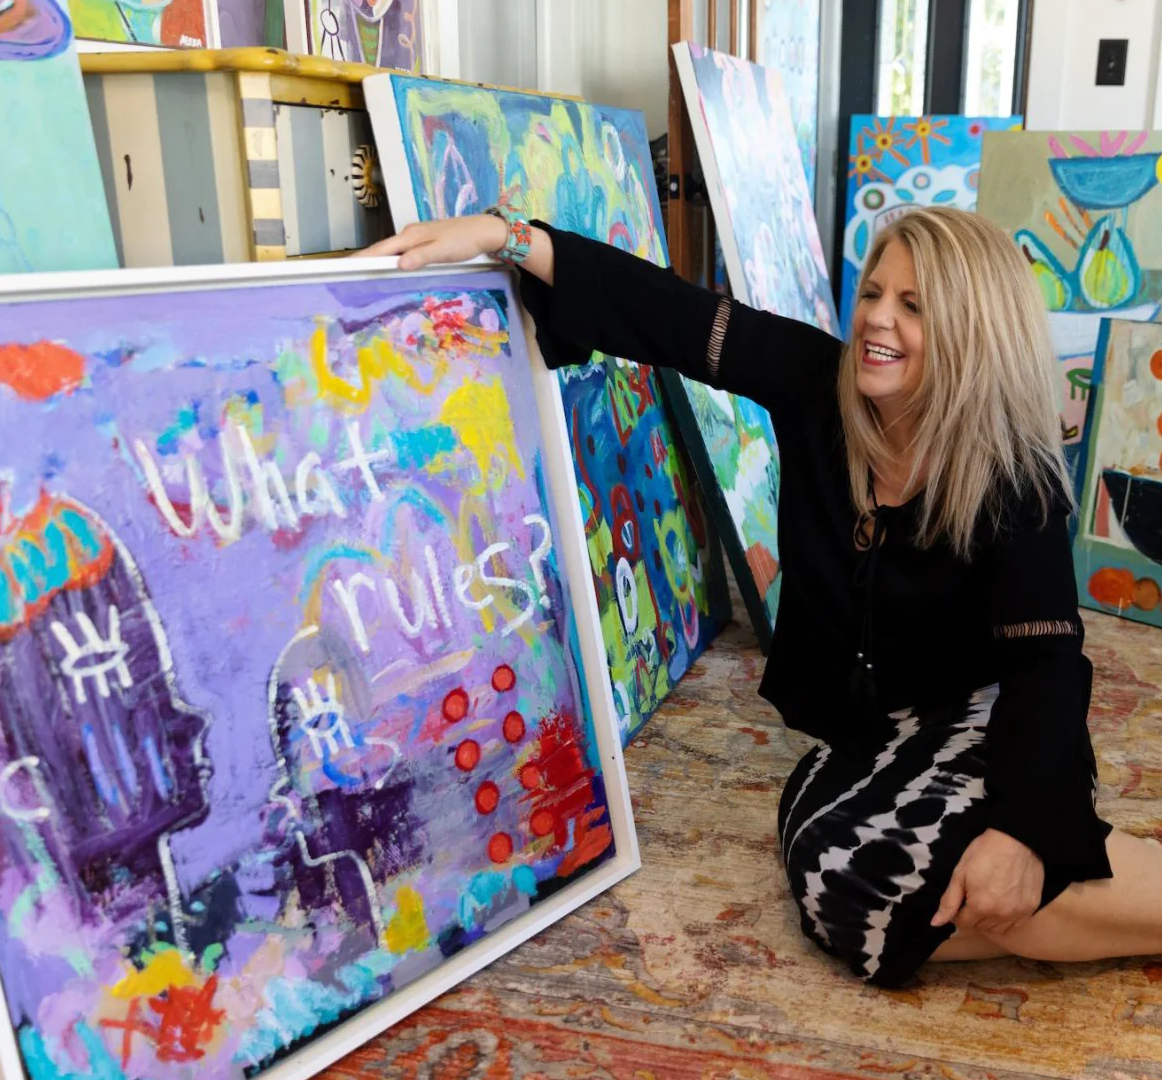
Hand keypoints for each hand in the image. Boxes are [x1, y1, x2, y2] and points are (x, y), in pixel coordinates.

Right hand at [358, 215, 506, 269]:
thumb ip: (421, 257)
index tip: (345, 264)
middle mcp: (410, 234)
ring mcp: (417, 236)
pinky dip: (392, 258)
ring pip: (392, 249)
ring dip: (377, 259)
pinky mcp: (424, 240)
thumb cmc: (464, 241)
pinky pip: (402, 250)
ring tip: (363, 271)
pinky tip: (391, 266)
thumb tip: (399, 264)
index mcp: (411, 236)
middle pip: (382, 248)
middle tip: (347, 271)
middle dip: (365, 259)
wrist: (483, 230)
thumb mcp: (442, 251)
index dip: (362, 257)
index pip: (380, 249)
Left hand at [931, 828, 1043, 936]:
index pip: (962, 923)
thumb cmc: (984, 853)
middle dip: (972, 914)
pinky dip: (1006, 920)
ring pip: (997, 928)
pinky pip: (1014, 925)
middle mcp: (1000, 915)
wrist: (1017, 841)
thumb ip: (949, 901)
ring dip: (989, 919)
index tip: (960, 898)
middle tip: (974, 894)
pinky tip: (1003, 903)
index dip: (957, 912)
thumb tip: (936, 923)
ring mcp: (1018, 914)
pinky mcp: (1031, 909)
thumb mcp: (960, 874)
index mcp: (980, 906)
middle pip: (979, 926)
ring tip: (988, 898)